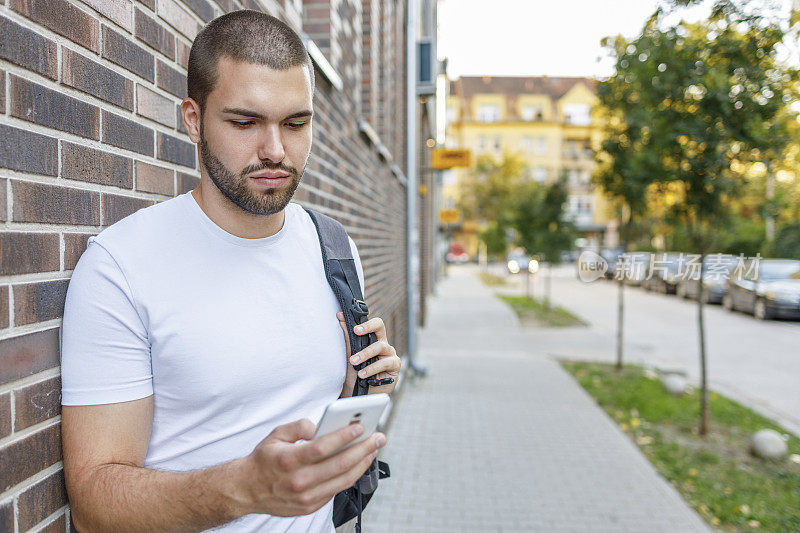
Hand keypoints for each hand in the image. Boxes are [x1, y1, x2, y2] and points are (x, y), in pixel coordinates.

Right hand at [241, 419, 385, 516]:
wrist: (247, 490)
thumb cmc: (264, 459)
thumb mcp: (276, 434)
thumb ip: (300, 426)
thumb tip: (322, 425)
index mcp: (289, 460)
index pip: (323, 447)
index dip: (344, 436)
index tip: (360, 426)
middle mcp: (299, 481)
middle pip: (339, 464)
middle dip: (363, 449)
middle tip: (378, 438)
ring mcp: (306, 497)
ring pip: (343, 480)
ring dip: (363, 464)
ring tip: (373, 450)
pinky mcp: (310, 506)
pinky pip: (336, 490)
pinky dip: (351, 476)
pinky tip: (359, 463)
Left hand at [337, 313, 400, 396]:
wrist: (359, 396)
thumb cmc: (356, 376)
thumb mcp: (349, 357)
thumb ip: (348, 339)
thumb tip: (341, 319)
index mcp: (372, 340)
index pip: (370, 324)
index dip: (362, 321)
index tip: (349, 322)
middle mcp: (382, 344)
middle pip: (380, 326)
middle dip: (367, 327)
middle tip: (356, 331)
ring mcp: (389, 354)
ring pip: (380, 346)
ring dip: (365, 353)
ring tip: (354, 362)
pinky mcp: (394, 365)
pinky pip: (385, 363)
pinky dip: (372, 368)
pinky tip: (363, 374)